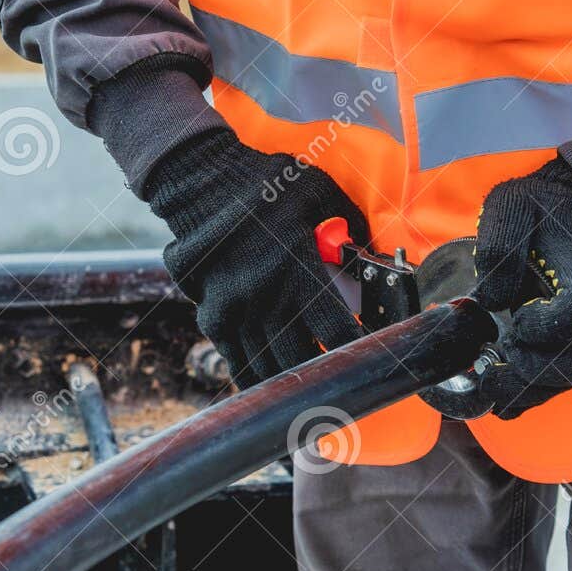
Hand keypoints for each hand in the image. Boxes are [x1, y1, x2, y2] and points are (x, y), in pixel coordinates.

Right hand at [149, 127, 366, 387]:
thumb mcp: (318, 192)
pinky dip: (254, 373)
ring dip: (290, 380)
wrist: (201, 183)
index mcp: (300, 273)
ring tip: (306, 387)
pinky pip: (235, 358)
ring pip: (269, 367)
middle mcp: (269, 300)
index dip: (356, 352)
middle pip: (303, 361)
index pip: (339, 333)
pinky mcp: (213, 314)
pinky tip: (268, 382)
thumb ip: (349, 224)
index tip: (367, 357)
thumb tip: (370, 251)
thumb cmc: (264, 184)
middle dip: (323, 374)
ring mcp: (238, 312)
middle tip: (338, 377)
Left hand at [472, 160, 571, 417]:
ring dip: (534, 391)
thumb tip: (489, 300)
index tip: (512, 323)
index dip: (545, 328)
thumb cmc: (547, 208)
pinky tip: (506, 394)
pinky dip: (539, 390)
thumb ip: (499, 249)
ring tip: (493, 387)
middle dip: (532, 376)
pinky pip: (569, 375)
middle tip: (490, 374)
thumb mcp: (513, 208)